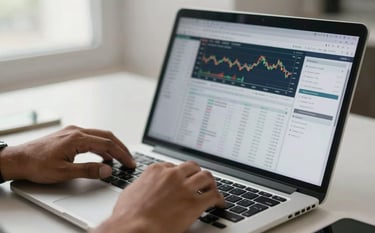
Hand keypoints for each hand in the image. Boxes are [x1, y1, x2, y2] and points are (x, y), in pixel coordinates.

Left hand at [0, 125, 134, 182]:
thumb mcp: (64, 172)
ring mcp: (73, 131)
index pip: (107, 145)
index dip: (122, 155)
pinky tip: (103, 155)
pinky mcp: (69, 135)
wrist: (18, 159)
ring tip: (120, 159)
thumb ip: (88, 170)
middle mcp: (77, 131)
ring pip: (100, 135)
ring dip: (112, 146)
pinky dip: (102, 145)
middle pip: (107, 136)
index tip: (130, 164)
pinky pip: (92, 137)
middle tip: (130, 160)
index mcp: (77, 138)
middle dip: (121, 148)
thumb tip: (107, 170)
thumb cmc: (37, 165)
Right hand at [94, 161, 224, 232]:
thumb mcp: (131, 191)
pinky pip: (213, 196)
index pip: (174, 166)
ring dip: (210, 184)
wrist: (133, 227)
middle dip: (197, 174)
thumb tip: (143, 187)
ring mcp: (184, 188)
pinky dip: (219, 199)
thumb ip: (142, 185)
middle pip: (192, 167)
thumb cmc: (128, 214)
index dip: (180, 174)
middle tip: (200, 181)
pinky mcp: (194, 203)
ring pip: (206, 177)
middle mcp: (173, 175)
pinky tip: (219, 203)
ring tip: (212, 190)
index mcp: (157, 171)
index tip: (183, 179)